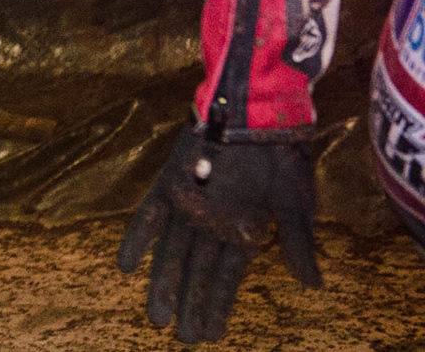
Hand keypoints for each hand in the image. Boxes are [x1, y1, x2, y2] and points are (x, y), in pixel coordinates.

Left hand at [116, 124, 319, 343]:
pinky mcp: (168, 185)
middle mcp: (213, 224)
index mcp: (244, 231)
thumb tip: (314, 286)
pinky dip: (137, 240)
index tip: (212, 333)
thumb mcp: (296, 202)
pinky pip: (148, 217)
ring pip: (172, 253)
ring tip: (156, 317)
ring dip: (163, 283)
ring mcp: (188, 206)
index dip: (219, 306)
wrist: (255, 112)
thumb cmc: (281, 157)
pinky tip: (127, 267)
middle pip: (197, 272)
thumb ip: (297, 242)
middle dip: (189, 304)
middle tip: (181, 337)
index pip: (228, 279)